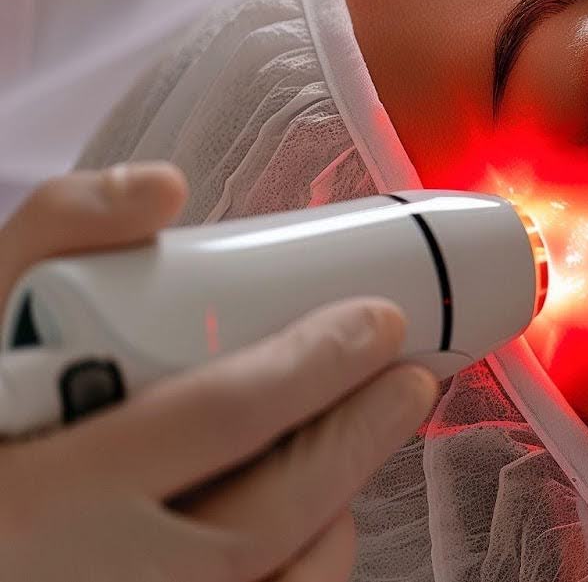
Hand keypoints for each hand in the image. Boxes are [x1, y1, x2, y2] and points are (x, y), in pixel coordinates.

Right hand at [0, 163, 436, 580]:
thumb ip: (56, 237)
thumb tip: (159, 188)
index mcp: (32, 494)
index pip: (217, 418)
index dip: (317, 366)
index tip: (377, 322)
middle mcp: (84, 577)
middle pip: (262, 518)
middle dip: (354, 440)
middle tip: (407, 381)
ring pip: (273, 581)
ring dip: (330, 508)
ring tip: (360, 435)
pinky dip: (299, 562)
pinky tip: (304, 511)